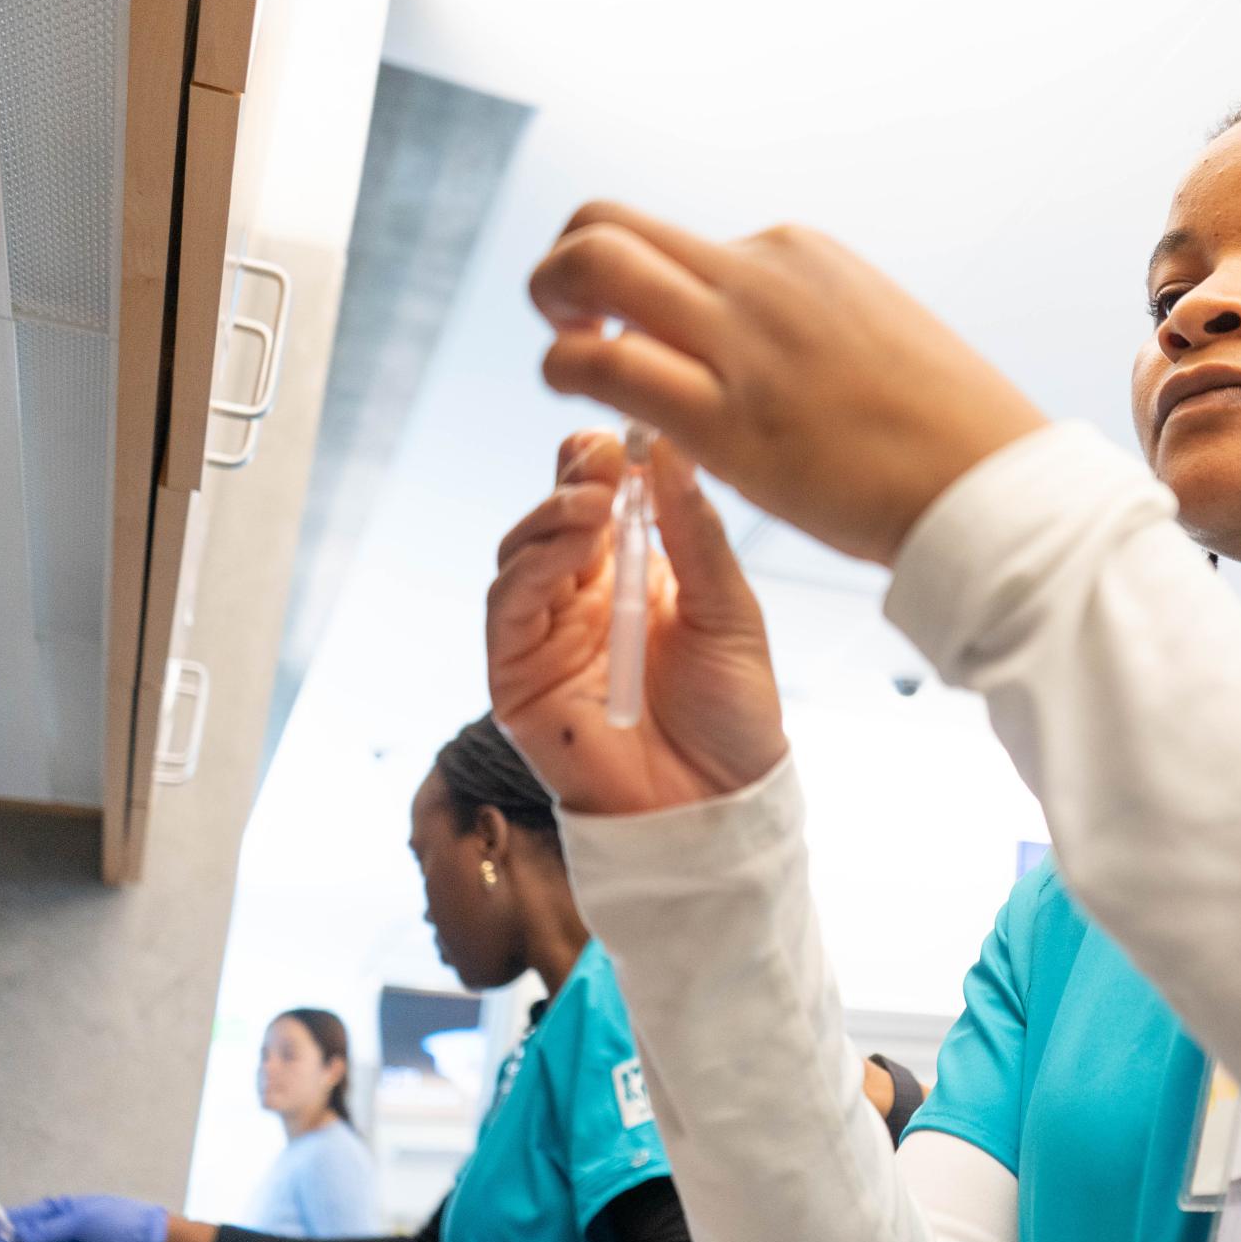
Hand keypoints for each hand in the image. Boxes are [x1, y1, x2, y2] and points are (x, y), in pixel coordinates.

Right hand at [490, 431, 787, 814]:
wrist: (721, 804)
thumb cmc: (733, 714)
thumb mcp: (728, 610)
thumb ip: (694, 534)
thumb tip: (670, 449)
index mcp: (635, 576)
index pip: (600, 501)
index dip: (600, 465)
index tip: (624, 438)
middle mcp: (583, 599)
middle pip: (554, 519)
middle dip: (572, 481)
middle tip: (602, 455)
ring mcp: (547, 636)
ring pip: (521, 555)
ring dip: (550, 519)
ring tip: (592, 502)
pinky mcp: (518, 677)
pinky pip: (507, 610)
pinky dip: (530, 570)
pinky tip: (568, 547)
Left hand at [529, 203, 1049, 565]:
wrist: (988, 486)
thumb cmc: (941, 431)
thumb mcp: (872, 334)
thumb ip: (800, 324)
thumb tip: (749, 345)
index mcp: (797, 254)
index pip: (679, 244)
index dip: (642, 293)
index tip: (650, 342)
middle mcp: (760, 275)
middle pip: (606, 223)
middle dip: (565, 267)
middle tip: (569, 324)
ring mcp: (740, 339)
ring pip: (590, 264)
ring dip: (551, 302)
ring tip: (568, 357)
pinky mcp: (725, 416)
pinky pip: (603, 363)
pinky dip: (564, 371)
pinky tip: (577, 403)